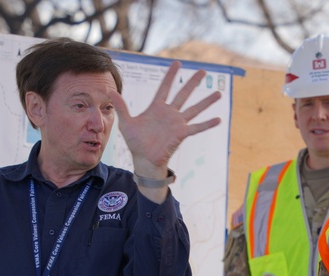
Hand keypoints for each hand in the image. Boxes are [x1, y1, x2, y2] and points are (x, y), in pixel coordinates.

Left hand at [108, 61, 220, 179]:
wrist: (143, 159)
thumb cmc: (135, 142)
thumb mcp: (126, 122)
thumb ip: (121, 106)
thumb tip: (109, 91)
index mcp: (157, 108)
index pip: (165, 87)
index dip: (171, 75)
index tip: (178, 63)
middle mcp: (169, 113)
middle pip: (183, 94)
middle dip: (193, 82)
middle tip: (203, 71)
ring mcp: (177, 123)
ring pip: (194, 109)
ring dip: (206, 102)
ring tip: (218, 93)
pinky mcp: (181, 134)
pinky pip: (196, 128)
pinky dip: (207, 124)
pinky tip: (219, 119)